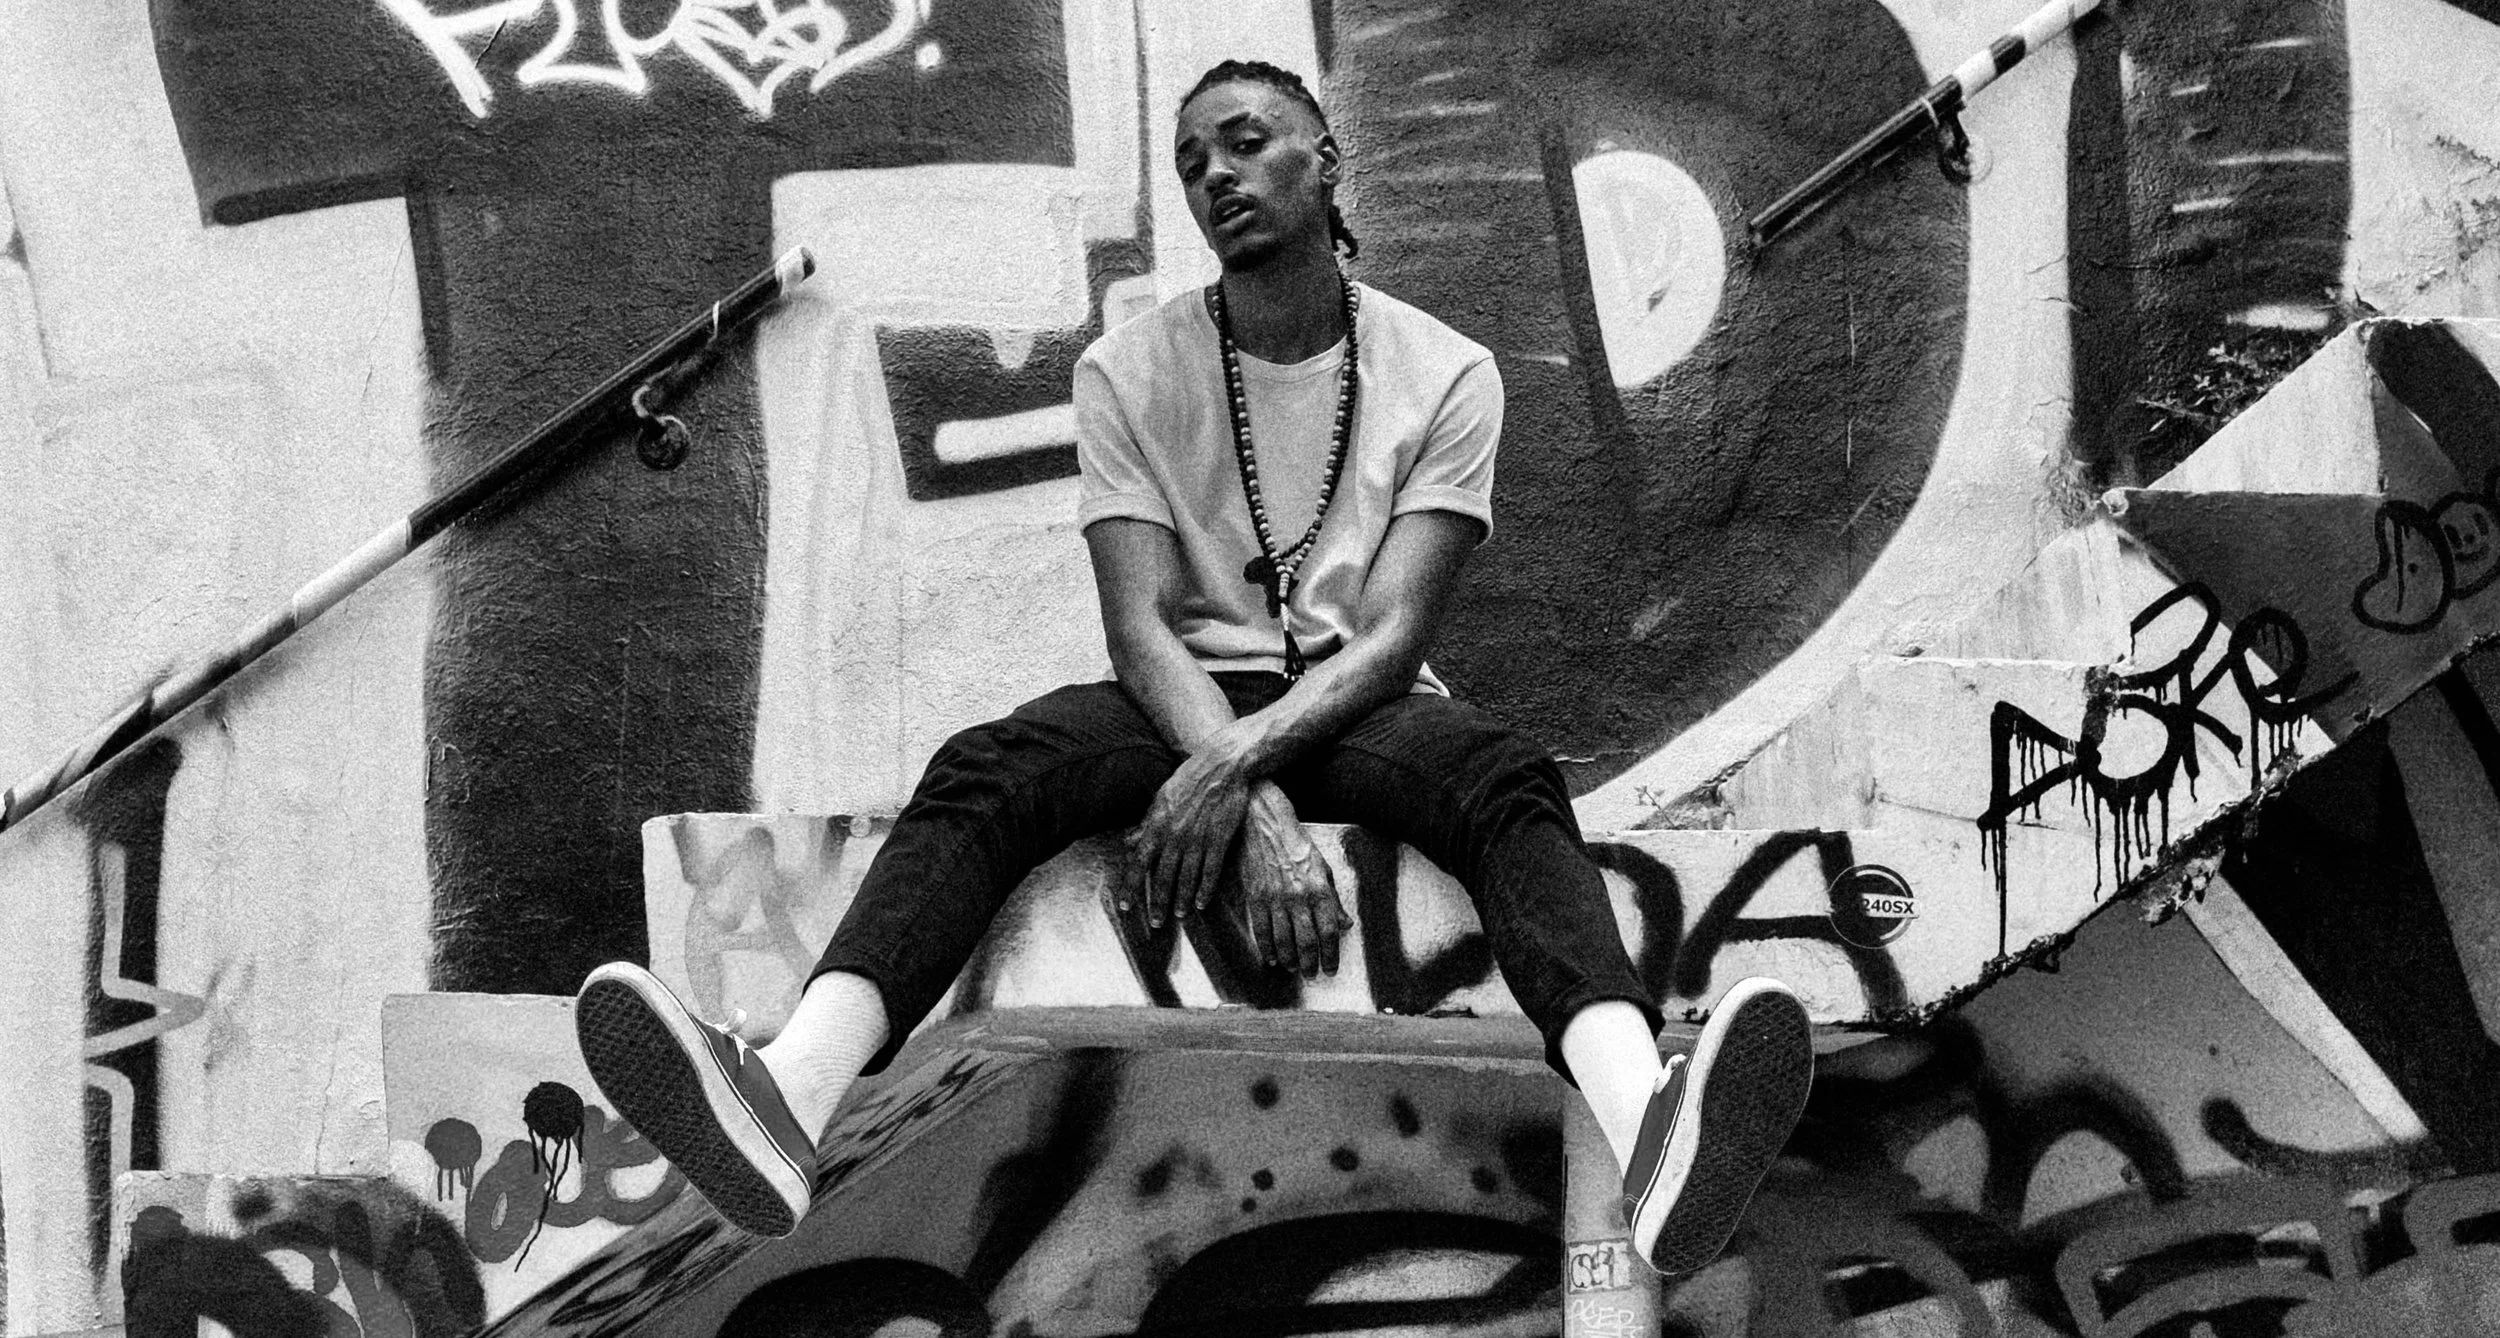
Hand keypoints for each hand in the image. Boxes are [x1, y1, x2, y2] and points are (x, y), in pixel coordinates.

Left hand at [1121, 736, 1254, 927]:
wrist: (1223, 766)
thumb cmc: (1189, 780)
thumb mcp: (1161, 798)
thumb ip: (1146, 824)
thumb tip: (1129, 842)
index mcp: (1157, 825)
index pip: (1139, 863)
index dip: (1132, 887)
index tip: (1127, 907)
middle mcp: (1175, 836)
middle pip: (1163, 877)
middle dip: (1158, 903)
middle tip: (1156, 924)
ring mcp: (1198, 839)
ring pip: (1187, 877)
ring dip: (1182, 900)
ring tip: (1179, 916)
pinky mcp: (1219, 839)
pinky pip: (1211, 870)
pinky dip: (1205, 888)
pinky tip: (1202, 903)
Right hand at [1232, 783, 1350, 976]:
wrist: (1264, 824)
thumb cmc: (1296, 844)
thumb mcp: (1323, 868)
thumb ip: (1334, 899)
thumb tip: (1345, 924)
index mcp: (1320, 889)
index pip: (1329, 932)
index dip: (1331, 955)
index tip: (1331, 968)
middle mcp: (1299, 897)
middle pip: (1307, 941)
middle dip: (1310, 963)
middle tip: (1311, 974)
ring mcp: (1276, 899)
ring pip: (1284, 940)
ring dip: (1290, 959)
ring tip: (1293, 967)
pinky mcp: (1256, 897)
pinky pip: (1262, 930)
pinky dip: (1267, 948)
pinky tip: (1272, 957)